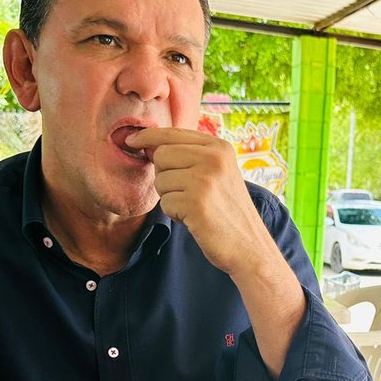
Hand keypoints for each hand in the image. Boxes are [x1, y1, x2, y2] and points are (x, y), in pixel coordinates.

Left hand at [130, 127, 276, 278]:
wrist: (249, 246)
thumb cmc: (227, 212)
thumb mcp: (218, 174)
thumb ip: (190, 156)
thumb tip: (148, 145)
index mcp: (220, 147)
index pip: (173, 133)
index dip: (148, 136)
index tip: (131, 139)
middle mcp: (214, 159)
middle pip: (162, 154)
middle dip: (164, 176)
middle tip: (185, 193)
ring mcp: (205, 180)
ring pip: (161, 180)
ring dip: (170, 197)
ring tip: (194, 207)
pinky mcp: (196, 203)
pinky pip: (165, 203)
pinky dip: (175, 214)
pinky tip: (195, 219)